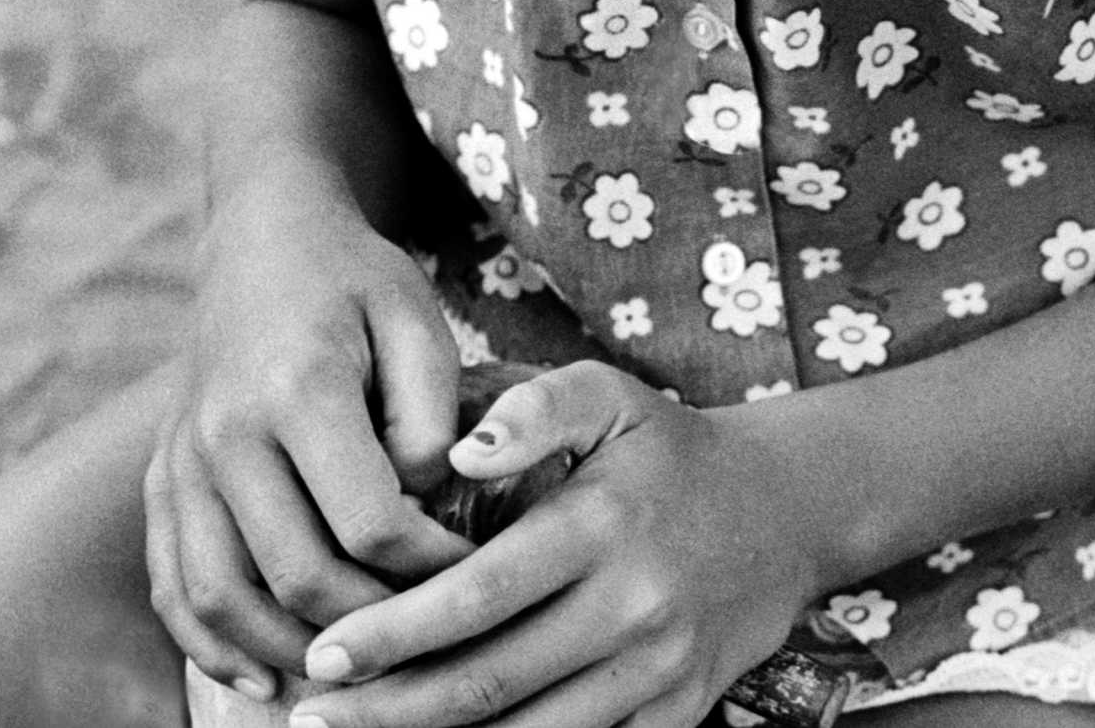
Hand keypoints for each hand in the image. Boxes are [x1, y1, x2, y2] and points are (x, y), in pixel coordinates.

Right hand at [144, 165, 469, 698]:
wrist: (261, 238)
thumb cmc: (355, 280)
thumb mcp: (417, 318)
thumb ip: (431, 416)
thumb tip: (425, 509)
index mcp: (299, 388)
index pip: (368, 521)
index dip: (428, 563)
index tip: (471, 567)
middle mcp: (226, 434)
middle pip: (296, 573)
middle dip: (370, 621)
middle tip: (424, 630)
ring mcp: (182, 462)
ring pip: (224, 598)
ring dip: (290, 653)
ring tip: (354, 672)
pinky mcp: (161, 481)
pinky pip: (174, 585)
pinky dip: (212, 646)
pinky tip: (264, 679)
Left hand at [292, 363, 827, 727]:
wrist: (784, 513)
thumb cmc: (671, 451)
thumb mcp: (610, 398)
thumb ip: (533, 411)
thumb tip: (457, 456)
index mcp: (603, 525)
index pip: (478, 595)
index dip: (395, 631)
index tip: (323, 651)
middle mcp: (631, 606)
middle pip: (488, 682)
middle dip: (388, 710)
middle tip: (310, 714)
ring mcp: (656, 672)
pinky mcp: (675, 717)